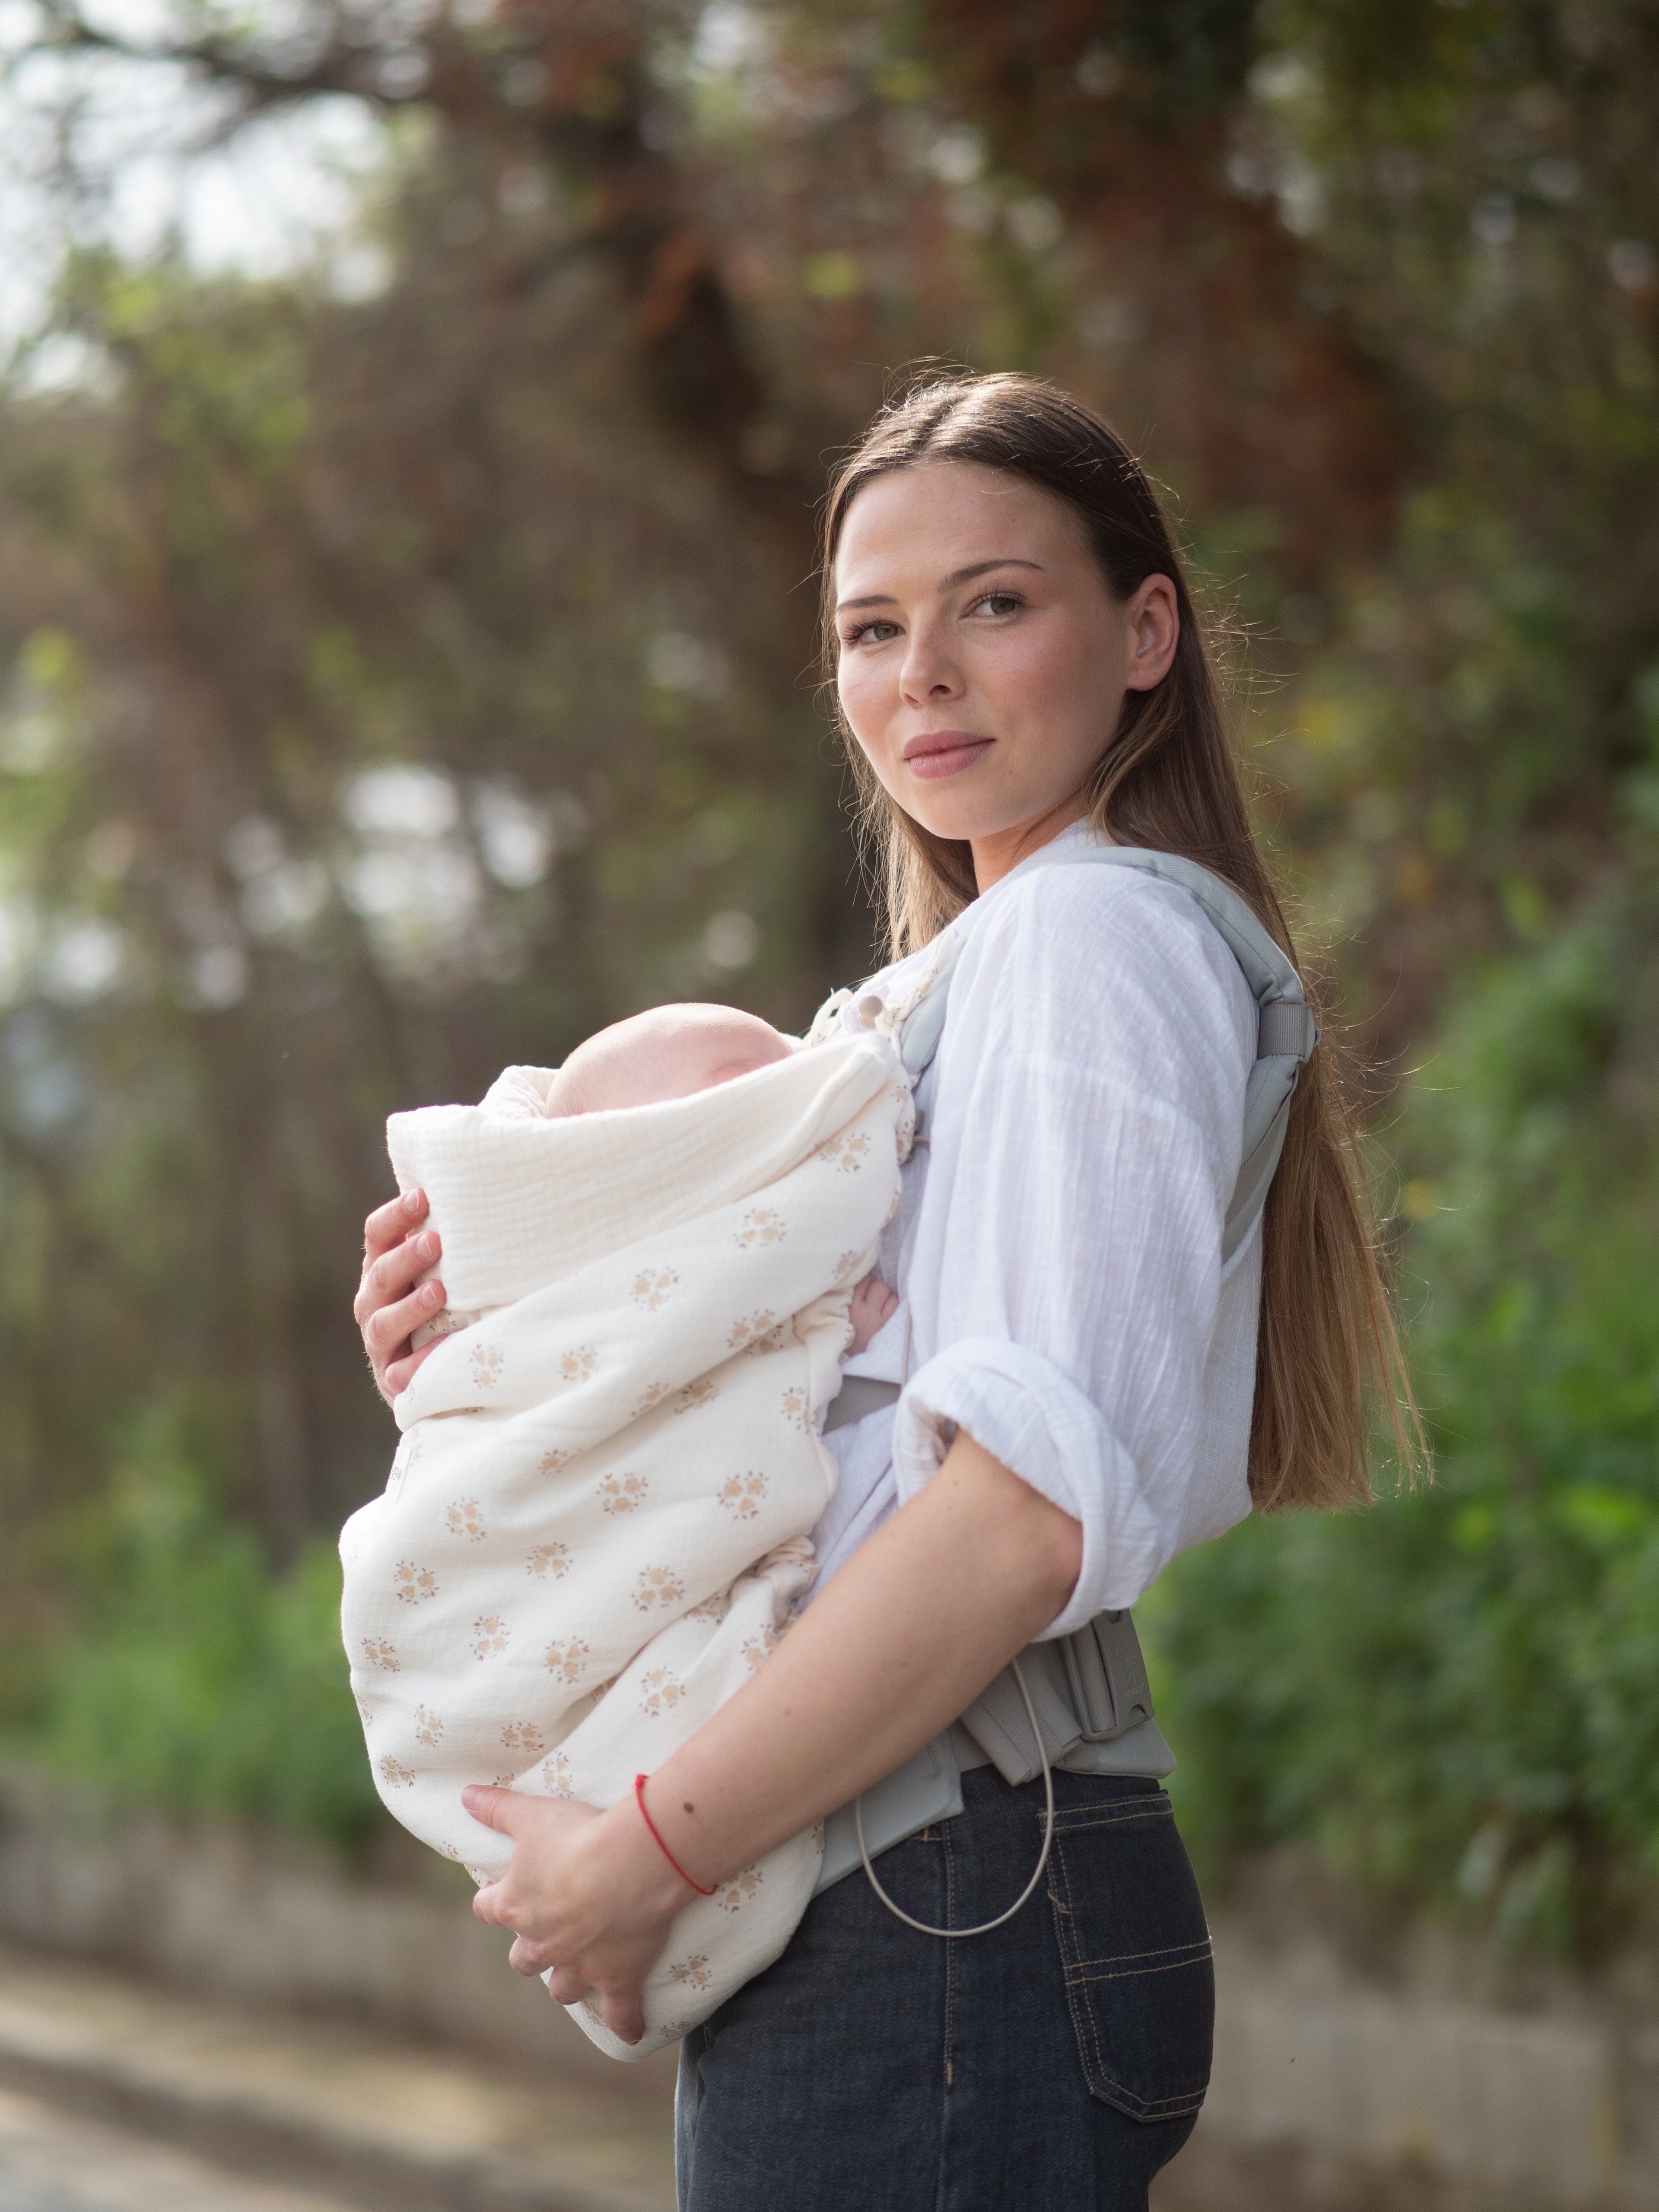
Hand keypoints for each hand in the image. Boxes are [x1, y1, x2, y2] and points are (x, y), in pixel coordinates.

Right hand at [354, 1189, 445, 1404]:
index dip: (394, 1216)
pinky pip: (402, 1373)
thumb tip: (483, 1192)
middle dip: (405, 1258)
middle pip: (380, 1276)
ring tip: (439, 1292)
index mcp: (382, 1271)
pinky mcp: (394, 1382)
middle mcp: (374, 1305)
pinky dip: (421, 1361)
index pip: (376, 1236)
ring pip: (383, 1324)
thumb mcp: (441, 1272)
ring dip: (410, 1307)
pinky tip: (445, 1348)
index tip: (422, 1197)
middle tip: (436, 1241)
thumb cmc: (446, 1308)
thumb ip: (448, 1244)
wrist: (437, 1377)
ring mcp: (380, 1345)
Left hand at [463, 1785, 689, 2045]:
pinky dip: (625, 2022)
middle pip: (524, 1959)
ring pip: (563, 1989)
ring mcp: (579, 1966)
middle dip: (531, 1951)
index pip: (487, 1909)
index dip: (493, 1902)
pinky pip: (620, 2012)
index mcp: (515, 1904)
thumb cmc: (577, 1835)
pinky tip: (629, 2032)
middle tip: (548, 1934)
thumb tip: (465, 1795)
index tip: (500, 1894)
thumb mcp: (532, 1814)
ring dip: (568, 1983)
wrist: (630, 1864)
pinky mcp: (617, 1978)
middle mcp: (541, 1943)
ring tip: (580, 1975)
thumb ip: (497, 1808)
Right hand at [846, 1271, 898, 1356]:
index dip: (863, 1283)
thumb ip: (842, 1297)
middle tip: (870, 1296)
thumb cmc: (838, 1333)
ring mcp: (876, 1318)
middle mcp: (862, 1310)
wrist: (844, 1359)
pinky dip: (891, 1304)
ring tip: (877, 1303)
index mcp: (846, 1306)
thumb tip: (851, 1280)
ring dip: (884, 1295)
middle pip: (877, 1284)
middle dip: (875, 1287)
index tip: (861, 1289)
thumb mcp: (835, 1313)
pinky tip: (885, 1310)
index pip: (861, 1280)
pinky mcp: (886, 1325)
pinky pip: (895, 1303)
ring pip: (887, 1291)